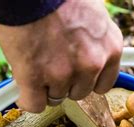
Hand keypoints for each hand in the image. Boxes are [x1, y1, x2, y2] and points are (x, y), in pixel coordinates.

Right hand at [0, 0, 122, 112]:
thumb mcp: (92, 16)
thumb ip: (94, 42)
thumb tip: (86, 59)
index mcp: (110, 48)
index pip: (103, 83)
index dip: (86, 80)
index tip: (76, 76)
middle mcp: (92, 64)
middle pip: (80, 92)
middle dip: (65, 83)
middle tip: (50, 64)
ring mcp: (65, 73)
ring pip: (56, 97)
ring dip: (45, 87)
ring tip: (35, 64)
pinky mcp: (36, 78)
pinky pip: (35, 104)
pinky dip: (27, 99)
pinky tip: (22, 86)